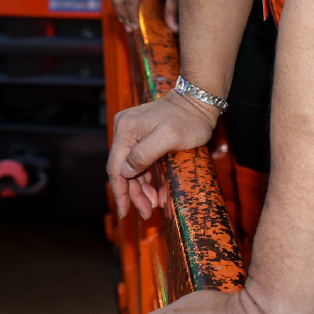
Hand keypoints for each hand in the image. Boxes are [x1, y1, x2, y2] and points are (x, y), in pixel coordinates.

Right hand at [107, 92, 215, 220]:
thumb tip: (126, 171)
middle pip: (122, 169)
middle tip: (147, 212)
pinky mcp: (140, 133)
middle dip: (133, 193)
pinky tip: (154, 189)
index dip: (120, 193)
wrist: (197, 101)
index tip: (124, 212)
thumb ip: (144, 154)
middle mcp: (124, 129)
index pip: (116, 168)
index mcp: (126, 130)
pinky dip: (145, 177)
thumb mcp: (168, 138)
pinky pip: (138, 160)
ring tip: (154, 203)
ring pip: (130, 167)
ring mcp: (131, 130)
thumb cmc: (187, 120)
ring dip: (140, 187)